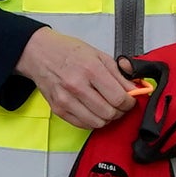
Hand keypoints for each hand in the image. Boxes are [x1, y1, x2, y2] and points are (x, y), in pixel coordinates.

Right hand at [16, 27, 143, 128]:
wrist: (39, 53)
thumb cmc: (69, 52)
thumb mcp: (99, 55)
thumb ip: (120, 74)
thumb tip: (136, 89)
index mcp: (91, 70)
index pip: (119, 98)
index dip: (130, 102)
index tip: (130, 100)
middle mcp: (77, 86)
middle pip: (109, 113)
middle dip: (120, 111)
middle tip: (119, 104)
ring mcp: (66, 100)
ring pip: (97, 122)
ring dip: (106, 118)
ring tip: (106, 107)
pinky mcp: (58, 109)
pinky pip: (83, 125)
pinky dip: (92, 121)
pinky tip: (93, 110)